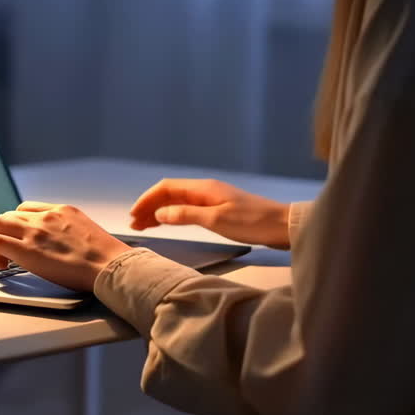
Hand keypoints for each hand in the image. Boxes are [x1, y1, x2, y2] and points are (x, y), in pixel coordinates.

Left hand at [0, 202, 133, 291]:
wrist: (111, 267)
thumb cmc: (106, 258)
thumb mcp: (88, 232)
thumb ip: (70, 232)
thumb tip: (62, 245)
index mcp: (63, 211)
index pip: (28, 208)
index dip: (18, 223)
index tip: (18, 236)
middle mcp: (47, 217)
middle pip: (9, 215)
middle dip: (2, 231)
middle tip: (2, 248)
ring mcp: (36, 231)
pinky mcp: (28, 249)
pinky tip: (2, 265)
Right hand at [129, 178, 291, 249]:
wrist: (280, 225)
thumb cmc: (251, 222)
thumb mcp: (216, 220)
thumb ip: (186, 215)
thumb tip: (160, 213)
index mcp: (203, 189)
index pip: (166, 188)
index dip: (147, 199)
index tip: (133, 214)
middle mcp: (205, 190)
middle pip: (169, 194)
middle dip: (149, 207)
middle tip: (135, 224)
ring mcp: (211, 199)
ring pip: (177, 202)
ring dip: (159, 212)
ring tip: (145, 226)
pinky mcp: (217, 210)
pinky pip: (187, 209)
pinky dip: (173, 216)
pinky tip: (167, 223)